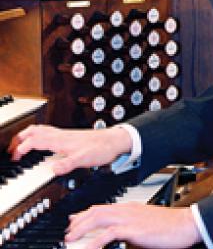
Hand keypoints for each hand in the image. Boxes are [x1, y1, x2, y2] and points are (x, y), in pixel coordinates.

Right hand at [8, 124, 131, 174]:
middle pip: (34, 131)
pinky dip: (38, 136)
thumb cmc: (101, 148)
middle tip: (11, 149)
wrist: (114, 141)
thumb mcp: (84, 160)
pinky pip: (49, 132)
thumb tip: (53, 170)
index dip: (21, 148)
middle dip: (19, 138)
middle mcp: (61, 135)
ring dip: (28, 135)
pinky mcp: (69, 136)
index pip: (35, 141)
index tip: (14, 157)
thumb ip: (68, 164)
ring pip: (41, 129)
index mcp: (61, 140)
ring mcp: (65, 134)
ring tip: (20, 144)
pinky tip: (41, 142)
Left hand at [66, 203, 201, 248]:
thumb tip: (119, 237)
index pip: (102, 208)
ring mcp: (130, 218)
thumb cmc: (169, 226)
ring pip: (99, 218)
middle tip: (67, 232)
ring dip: (82, 228)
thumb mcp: (145, 225)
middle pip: (96, 211)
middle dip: (78, 221)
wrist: (185, 224)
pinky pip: (110, 233)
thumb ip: (130, 228)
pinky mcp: (134, 229)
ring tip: (70, 238)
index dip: (85, 214)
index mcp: (130, 209)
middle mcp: (128, 210)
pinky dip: (96, 241)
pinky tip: (89, 248)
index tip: (73, 222)